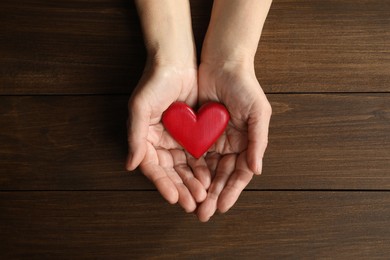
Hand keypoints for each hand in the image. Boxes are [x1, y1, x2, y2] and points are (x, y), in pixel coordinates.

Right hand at [126, 65, 209, 211]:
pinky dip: (203, 168)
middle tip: (192, 204)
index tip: (174, 197)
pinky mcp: (192, 133)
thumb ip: (136, 136)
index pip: (153, 167)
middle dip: (180, 188)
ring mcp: (177, 139)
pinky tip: (210, 179)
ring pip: (185, 167)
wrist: (176, 61)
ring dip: (192, 182)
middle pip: (170, 172)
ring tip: (202, 196)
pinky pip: (198, 155)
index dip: (162, 183)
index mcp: (145, 138)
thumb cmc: (154, 81)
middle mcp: (160, 141)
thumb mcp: (141, 107)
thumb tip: (130, 165)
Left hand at [196, 62, 271, 220]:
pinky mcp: (197, 132)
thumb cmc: (245, 86)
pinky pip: (193, 154)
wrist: (222, 63)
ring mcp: (213, 140)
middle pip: (221, 176)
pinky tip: (184, 182)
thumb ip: (258, 142)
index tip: (221, 207)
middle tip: (203, 213)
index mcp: (246, 143)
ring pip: (206, 170)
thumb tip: (256, 171)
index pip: (239, 174)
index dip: (231, 191)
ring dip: (200, 187)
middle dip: (213, 195)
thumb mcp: (258, 113)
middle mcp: (230, 145)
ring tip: (192, 204)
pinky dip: (190, 170)